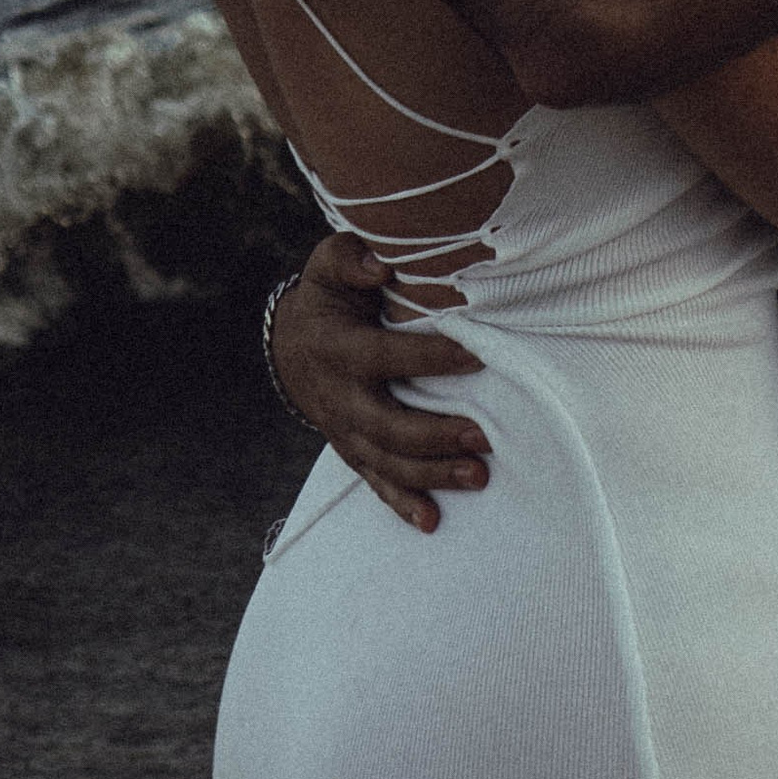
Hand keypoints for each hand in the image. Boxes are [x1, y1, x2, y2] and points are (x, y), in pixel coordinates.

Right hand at [268, 230, 490, 531]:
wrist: (292, 344)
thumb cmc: (330, 297)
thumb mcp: (331, 264)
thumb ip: (350, 257)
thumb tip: (380, 266)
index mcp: (339, 349)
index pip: (386, 357)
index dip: (429, 358)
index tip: (476, 355)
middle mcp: (341, 398)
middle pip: (388, 425)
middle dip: (436, 436)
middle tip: (485, 437)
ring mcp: (346, 430)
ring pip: (387, 461)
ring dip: (432, 474)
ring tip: (479, 477)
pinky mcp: (353, 449)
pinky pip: (375, 482)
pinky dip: (402, 505)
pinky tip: (432, 521)